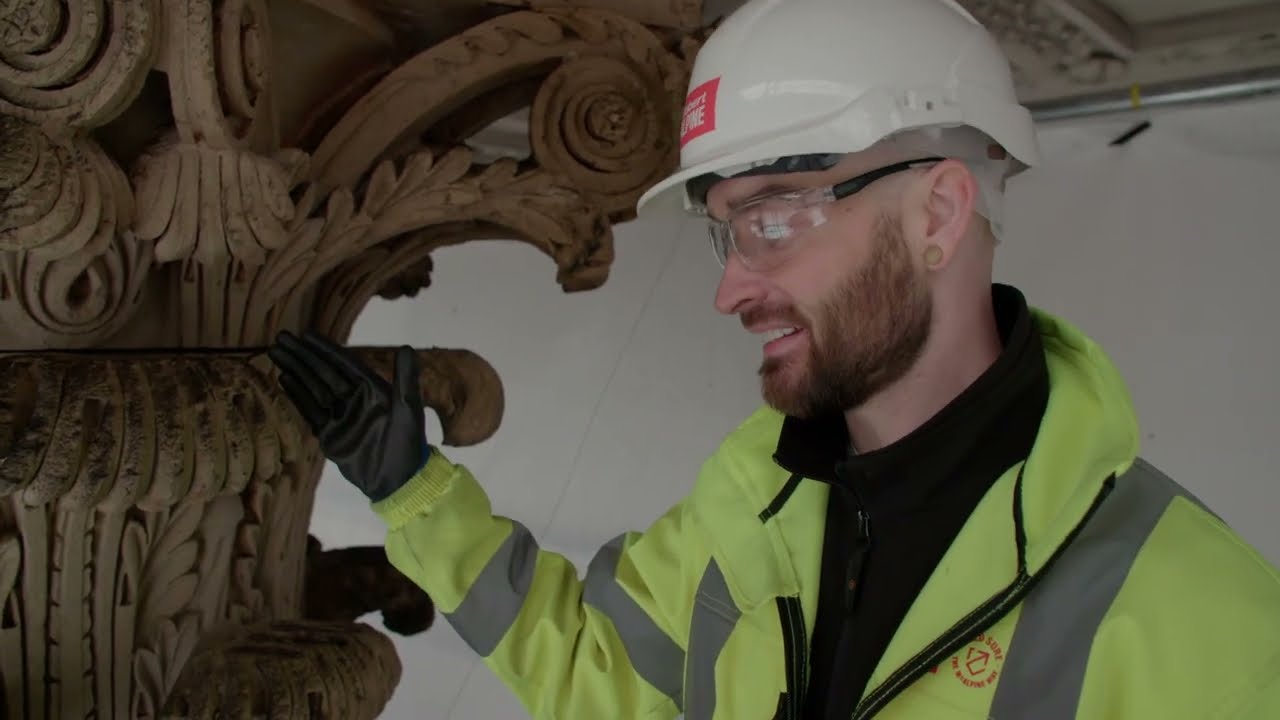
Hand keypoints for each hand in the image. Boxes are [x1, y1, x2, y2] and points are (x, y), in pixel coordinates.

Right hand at [267, 330, 428, 501]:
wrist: (396, 482)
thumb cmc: (405, 444)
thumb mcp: (408, 410)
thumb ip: (406, 379)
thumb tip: (407, 347)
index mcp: (372, 389)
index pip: (343, 364)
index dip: (324, 349)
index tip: (305, 334)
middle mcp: (354, 398)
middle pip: (323, 372)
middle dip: (302, 356)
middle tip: (280, 337)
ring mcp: (340, 416)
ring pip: (313, 388)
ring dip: (296, 371)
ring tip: (276, 354)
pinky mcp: (329, 434)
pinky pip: (311, 410)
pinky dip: (298, 395)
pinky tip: (284, 379)